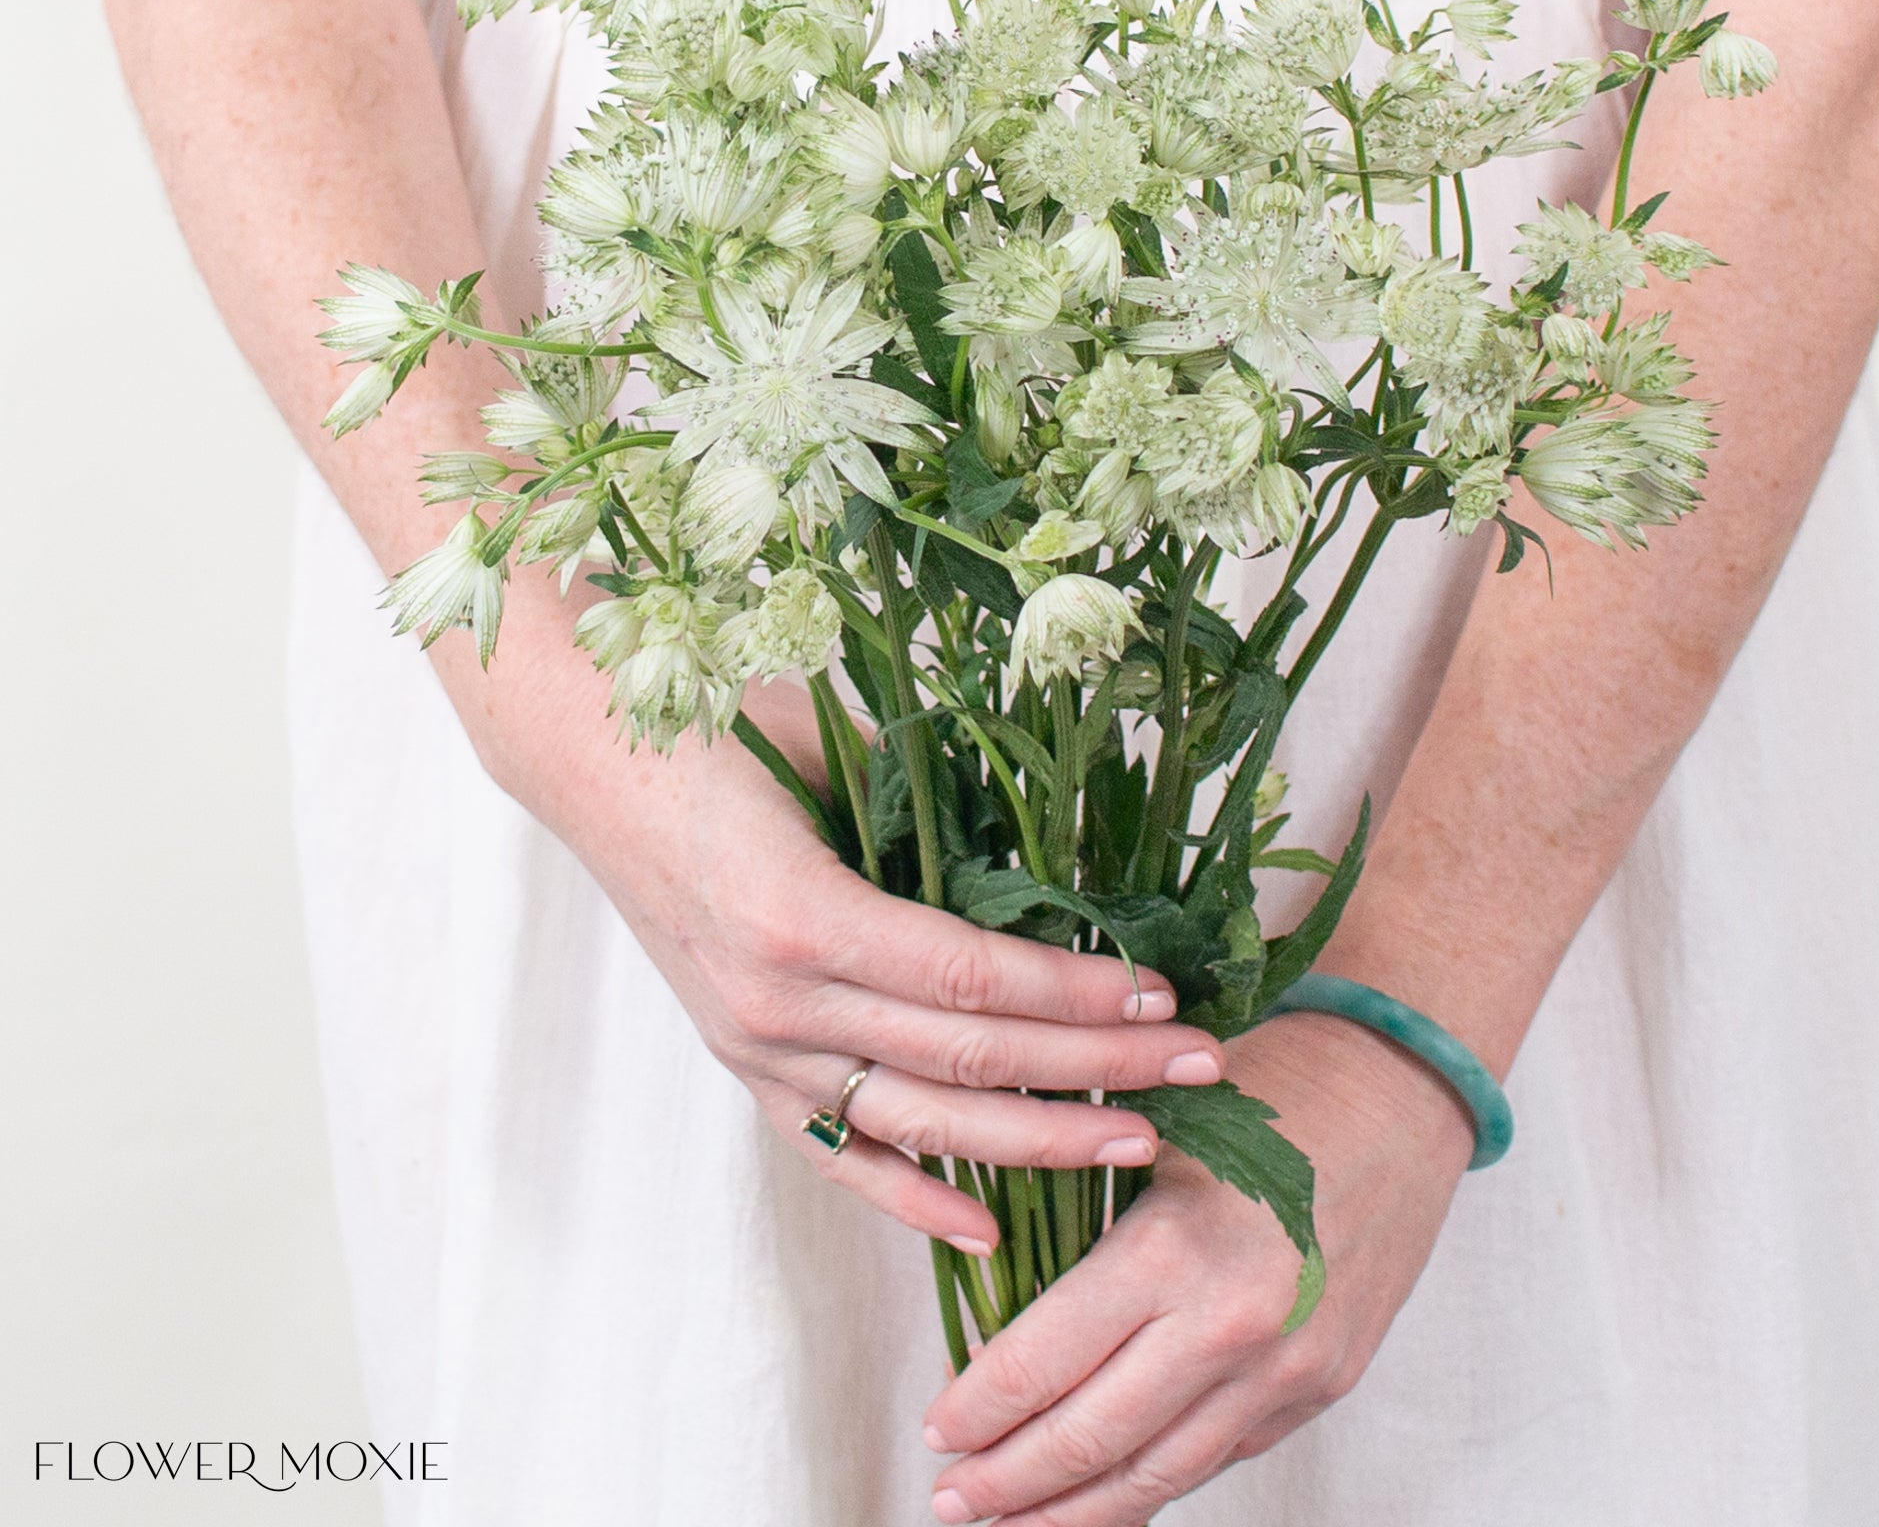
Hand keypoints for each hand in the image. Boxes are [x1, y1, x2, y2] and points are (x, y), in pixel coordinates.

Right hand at [451, 597, 1224, 1252]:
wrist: (598, 766)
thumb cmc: (727, 735)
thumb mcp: (842, 749)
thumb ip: (944, 811)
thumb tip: (1069, 854)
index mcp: (805, 913)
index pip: (975, 982)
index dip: (1078, 997)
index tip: (1166, 997)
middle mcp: (778, 1001)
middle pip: (967, 1062)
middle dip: (1094, 1072)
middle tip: (1196, 1070)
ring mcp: (756, 1048)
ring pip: (918, 1125)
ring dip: (1035, 1142)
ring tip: (1135, 1144)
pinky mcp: (744, 1069)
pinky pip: (838, 1154)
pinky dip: (912, 1198)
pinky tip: (992, 1228)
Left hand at [920, 1014, 1472, 1521]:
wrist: (1404, 1087)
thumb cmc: (1270, 1085)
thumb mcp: (1157, 1130)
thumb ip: (1086, 1220)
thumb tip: (999, 1316)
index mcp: (1175, 1248)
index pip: (1046, 1361)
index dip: (978, 1408)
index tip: (934, 1431)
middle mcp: (1233, 1327)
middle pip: (1093, 1439)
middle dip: (1010, 1482)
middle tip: (949, 1500)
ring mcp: (1287, 1370)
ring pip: (1159, 1474)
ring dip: (1076, 1510)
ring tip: (1014, 1525)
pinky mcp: (1323, 1386)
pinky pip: (1219, 1455)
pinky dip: (1153, 1482)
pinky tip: (1108, 1492)